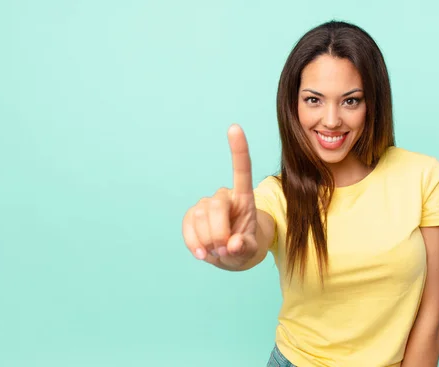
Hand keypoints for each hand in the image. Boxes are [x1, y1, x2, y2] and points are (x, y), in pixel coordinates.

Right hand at [182, 124, 257, 268]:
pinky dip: (193, 243)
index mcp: (244, 198)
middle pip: (216, 206)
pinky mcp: (192, 215)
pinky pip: (187, 226)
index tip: (234, 128)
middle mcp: (224, 196)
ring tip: (217, 251)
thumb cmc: (244, 247)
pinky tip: (202, 253)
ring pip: (200, 217)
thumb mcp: (250, 250)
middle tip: (225, 250)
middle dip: (219, 232)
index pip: (242, 170)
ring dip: (207, 240)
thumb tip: (232, 245)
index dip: (238, 149)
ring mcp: (206, 204)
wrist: (230, 254)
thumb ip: (244, 248)